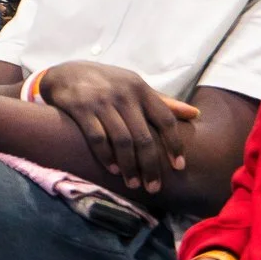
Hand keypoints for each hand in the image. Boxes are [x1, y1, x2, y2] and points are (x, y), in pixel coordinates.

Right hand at [38, 61, 199, 194]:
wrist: (66, 73)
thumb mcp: (134, 86)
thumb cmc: (107, 83)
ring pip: (122, 141)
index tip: (179, 166)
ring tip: (133, 183)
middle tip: (153, 187)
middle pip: (144, 136)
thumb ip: (162, 102)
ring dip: (129, 166)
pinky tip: (112, 169)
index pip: (165, 119)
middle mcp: (124, 94)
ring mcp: (101, 101)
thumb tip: (195, 114)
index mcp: (141, 89)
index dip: (175, 144)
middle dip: (150, 165)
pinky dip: (106, 156)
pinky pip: (97, 138)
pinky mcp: (80, 108)